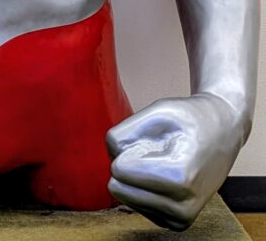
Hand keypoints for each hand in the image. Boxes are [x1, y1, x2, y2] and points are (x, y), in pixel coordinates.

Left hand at [106, 94, 244, 231]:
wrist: (223, 132)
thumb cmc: (190, 119)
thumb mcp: (158, 110)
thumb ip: (126, 131)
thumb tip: (111, 156)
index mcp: (179, 178)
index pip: (120, 170)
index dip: (130, 147)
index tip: (155, 139)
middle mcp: (182, 207)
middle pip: (119, 186)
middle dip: (130, 163)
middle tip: (157, 149)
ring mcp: (179, 219)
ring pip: (124, 196)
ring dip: (136, 175)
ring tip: (163, 159)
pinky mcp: (175, 224)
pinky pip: (136, 204)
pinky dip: (142, 186)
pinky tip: (162, 173)